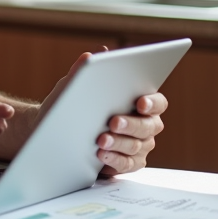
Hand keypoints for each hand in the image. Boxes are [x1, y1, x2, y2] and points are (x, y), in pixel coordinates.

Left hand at [35, 51, 168, 175]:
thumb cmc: (75, 105)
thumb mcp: (75, 86)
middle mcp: (147, 125)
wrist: (59, 132)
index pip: (158, 102)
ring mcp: (140, 146)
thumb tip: (95, 54)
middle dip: (131, 124)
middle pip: (149, 126)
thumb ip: (86, 69)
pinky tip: (101, 155)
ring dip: (119, 142)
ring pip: (136, 146)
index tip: (140, 102)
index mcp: (142, 102)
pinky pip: (128, 164)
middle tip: (113, 122)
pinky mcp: (130, 163)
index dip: (152, 102)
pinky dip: (115, 159)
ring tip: (101, 140)